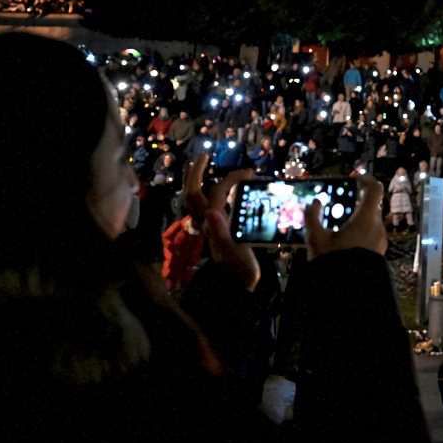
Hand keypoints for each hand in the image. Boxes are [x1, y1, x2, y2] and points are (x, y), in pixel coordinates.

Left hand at [184, 155, 259, 290]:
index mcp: (213, 221)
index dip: (230, 177)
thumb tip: (211, 212)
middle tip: (204, 155)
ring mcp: (209, 226)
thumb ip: (220, 233)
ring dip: (200, 181)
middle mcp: (207, 221)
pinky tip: (225, 191)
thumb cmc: (238, 270)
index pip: (216, 191)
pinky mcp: (215, 231)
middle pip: (193, 192)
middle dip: (196, 172)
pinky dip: (212, 193)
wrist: (236, 286)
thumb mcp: (232, 252)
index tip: (250, 172)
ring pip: (197, 199)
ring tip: (206, 167)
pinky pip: (208, 206)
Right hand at [304, 175, 386, 259]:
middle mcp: (377, 227)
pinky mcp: (380, 252)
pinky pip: (372, 235)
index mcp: (366, 218)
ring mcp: (381, 240)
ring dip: (358, 220)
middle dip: (357, 204)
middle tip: (341, 207)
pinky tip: (345, 243)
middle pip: (371, 206)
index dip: (367, 180)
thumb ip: (312, 217)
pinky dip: (361, 233)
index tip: (355, 179)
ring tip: (340, 228)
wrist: (349, 292)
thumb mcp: (316, 239)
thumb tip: (315, 202)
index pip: (375, 189)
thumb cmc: (333, 262)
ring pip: (371, 221)